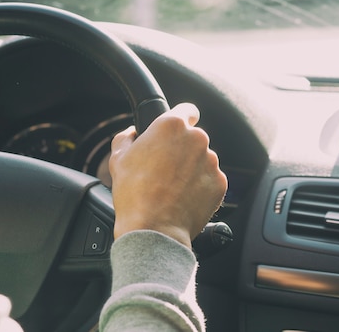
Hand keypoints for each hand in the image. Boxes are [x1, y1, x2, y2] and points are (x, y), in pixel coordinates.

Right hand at [109, 103, 227, 247]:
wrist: (154, 229)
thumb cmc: (134, 194)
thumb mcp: (119, 159)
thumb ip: (126, 137)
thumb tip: (131, 133)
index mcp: (171, 126)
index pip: (187, 110)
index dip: (182, 118)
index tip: (177, 129)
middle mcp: (197, 139)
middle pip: (194, 138)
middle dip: (182, 149)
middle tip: (165, 168)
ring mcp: (211, 161)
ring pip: (203, 159)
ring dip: (192, 168)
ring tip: (172, 187)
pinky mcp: (220, 183)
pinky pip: (210, 179)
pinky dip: (200, 186)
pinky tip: (183, 197)